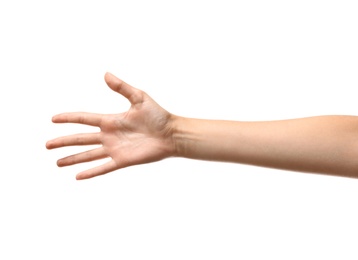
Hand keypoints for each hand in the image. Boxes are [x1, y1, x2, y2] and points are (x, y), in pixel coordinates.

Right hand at [46, 72, 175, 179]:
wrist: (171, 134)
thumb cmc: (158, 115)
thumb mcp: (139, 98)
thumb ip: (122, 88)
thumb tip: (106, 74)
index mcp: (111, 120)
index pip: (84, 118)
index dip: (69, 118)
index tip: (53, 119)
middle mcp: (109, 135)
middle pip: (81, 138)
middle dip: (64, 142)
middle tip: (47, 145)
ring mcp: (115, 149)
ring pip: (88, 155)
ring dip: (73, 159)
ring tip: (57, 163)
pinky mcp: (123, 160)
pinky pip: (103, 167)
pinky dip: (91, 172)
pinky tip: (78, 176)